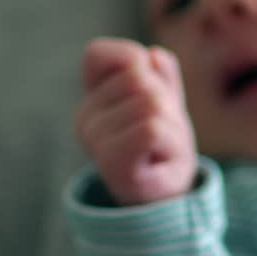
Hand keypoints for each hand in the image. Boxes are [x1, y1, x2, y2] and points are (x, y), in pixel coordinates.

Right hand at [75, 38, 197, 205]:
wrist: (167, 200)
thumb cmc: (165, 149)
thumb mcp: (167, 104)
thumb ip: (161, 76)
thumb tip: (154, 55)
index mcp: (93, 97)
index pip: (116, 56)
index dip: (145, 70)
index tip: (151, 103)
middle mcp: (85, 116)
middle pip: (141, 79)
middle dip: (166, 102)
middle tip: (162, 133)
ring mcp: (95, 140)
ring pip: (150, 104)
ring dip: (171, 125)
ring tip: (162, 147)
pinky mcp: (111, 162)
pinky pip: (153, 128)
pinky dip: (170, 141)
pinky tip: (161, 158)